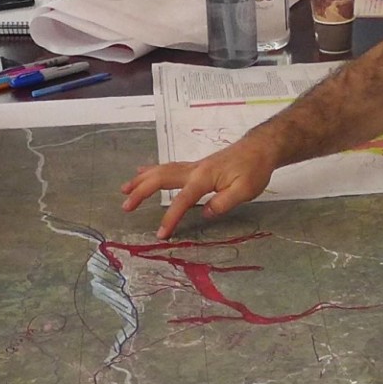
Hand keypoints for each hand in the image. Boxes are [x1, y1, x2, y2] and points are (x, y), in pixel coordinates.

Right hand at [121, 140, 275, 238]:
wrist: (258, 149)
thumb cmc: (253, 170)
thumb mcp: (245, 190)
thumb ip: (224, 202)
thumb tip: (205, 213)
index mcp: (204, 178)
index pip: (182, 199)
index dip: (170, 217)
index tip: (160, 234)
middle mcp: (193, 169)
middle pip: (161, 179)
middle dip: (141, 192)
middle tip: (125, 206)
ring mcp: (192, 166)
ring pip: (161, 171)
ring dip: (141, 180)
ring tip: (124, 190)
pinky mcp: (194, 166)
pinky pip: (167, 168)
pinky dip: (151, 170)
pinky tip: (142, 172)